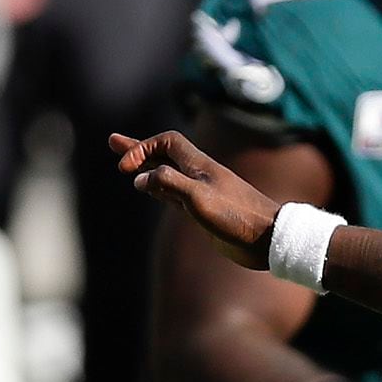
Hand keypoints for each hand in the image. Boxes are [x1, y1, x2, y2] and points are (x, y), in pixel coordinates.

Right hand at [110, 130, 277, 267]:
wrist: (268, 240)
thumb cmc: (237, 216)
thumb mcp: (199, 198)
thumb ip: (169, 184)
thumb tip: (141, 179)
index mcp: (199, 166)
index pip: (166, 143)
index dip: (143, 148)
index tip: (127, 166)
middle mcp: (199, 176)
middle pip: (162, 155)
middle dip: (137, 149)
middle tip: (112, 142)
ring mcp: (201, 194)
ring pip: (167, 176)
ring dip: (146, 169)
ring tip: (125, 167)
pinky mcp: (204, 213)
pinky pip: (175, 195)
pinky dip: (159, 189)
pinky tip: (149, 189)